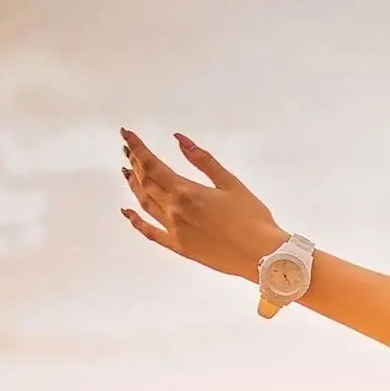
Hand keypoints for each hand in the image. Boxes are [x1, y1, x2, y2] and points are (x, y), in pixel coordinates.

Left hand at [119, 128, 287, 282]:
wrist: (262, 256)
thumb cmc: (253, 220)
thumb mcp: (231, 183)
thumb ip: (203, 160)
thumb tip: (180, 140)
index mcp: (187, 191)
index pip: (152, 164)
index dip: (137, 147)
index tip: (127, 134)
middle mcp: (175, 210)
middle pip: (146, 181)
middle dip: (135, 163)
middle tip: (129, 150)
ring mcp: (175, 230)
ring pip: (145, 203)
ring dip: (134, 186)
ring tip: (128, 172)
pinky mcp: (180, 247)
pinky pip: (150, 232)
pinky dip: (136, 221)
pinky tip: (127, 212)